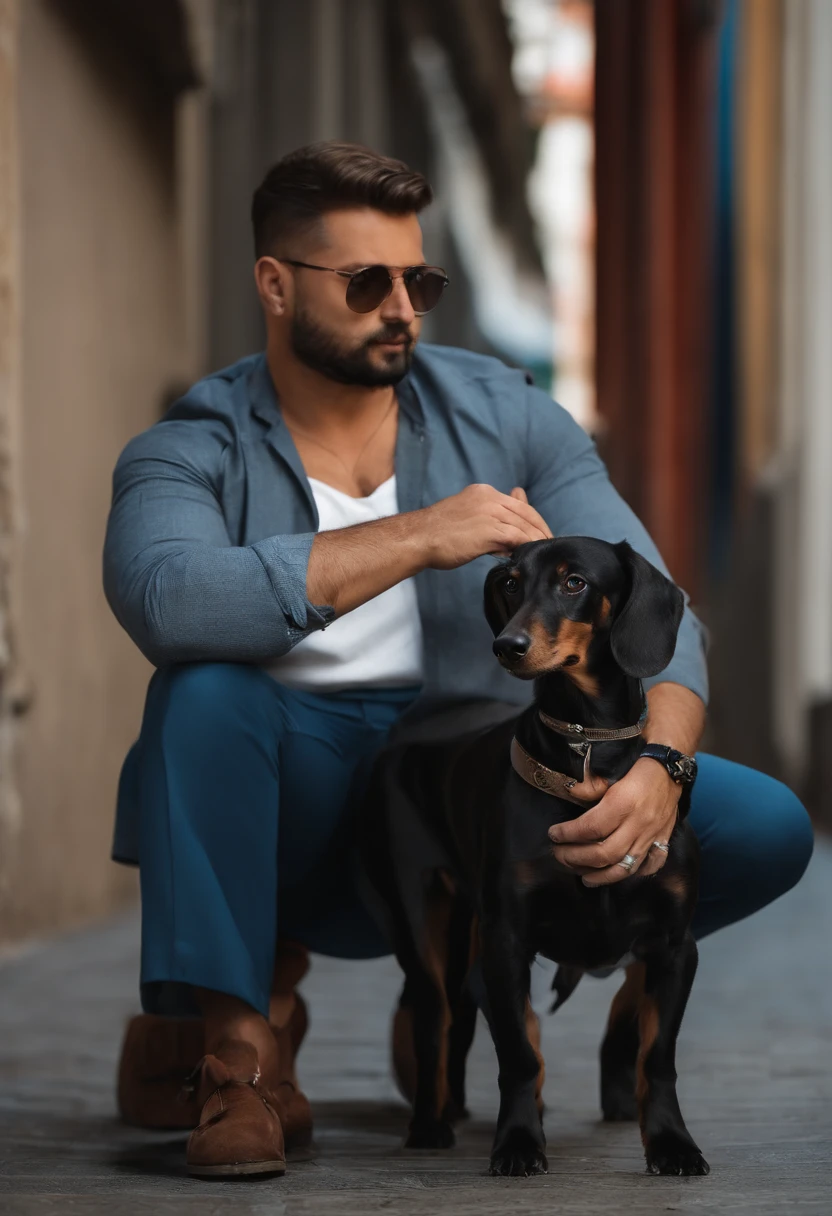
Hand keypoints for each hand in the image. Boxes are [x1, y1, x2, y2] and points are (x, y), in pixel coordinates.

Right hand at [419, 484, 551, 569]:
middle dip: (540, 529)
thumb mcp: (466, 518)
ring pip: (524, 524)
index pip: (518, 504)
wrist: (418, 538)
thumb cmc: (437, 534)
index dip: (532, 519)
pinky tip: (530, 554)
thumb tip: (509, 535)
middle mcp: (489, 498)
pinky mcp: (488, 529)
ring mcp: (489, 512)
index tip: (540, 533)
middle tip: (550, 544)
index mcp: (483, 492)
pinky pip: (517, 536)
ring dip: (536, 539)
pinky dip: (527, 545)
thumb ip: (489, 521)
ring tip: (543, 552)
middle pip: (525, 512)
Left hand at [547, 758, 680, 885]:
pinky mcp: (663, 840)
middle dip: (577, 858)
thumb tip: (570, 794)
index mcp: (623, 803)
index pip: (591, 828)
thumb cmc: (637, 767)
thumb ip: (591, 788)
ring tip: (583, 876)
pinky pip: (649, 865)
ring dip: (601, 876)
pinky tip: (617, 874)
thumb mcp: (610, 772)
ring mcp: (652, 835)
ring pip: (625, 866)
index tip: (554, 834)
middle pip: (605, 853)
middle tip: (560, 855)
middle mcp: (638, 824)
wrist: (670, 768)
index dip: (568, 834)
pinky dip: (633, 874)